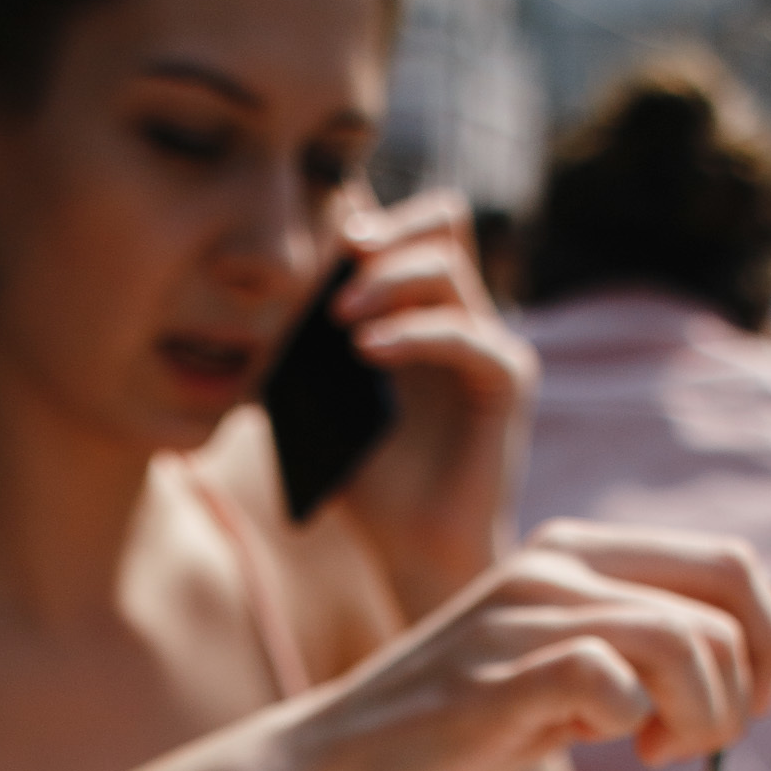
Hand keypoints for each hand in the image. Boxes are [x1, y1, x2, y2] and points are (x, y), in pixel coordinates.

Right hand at [305, 540, 762, 770]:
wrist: (331, 763)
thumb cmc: (449, 731)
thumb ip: (629, 654)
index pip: (726, 563)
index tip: (738, 704)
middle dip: (744, 684)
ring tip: (663, 753)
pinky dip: (636, 723)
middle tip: (697, 741)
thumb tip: (734, 670)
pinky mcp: (501, 677)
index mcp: (573, 552)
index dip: (766, 640)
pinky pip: (616, 682)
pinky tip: (612, 748)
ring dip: (704, 713)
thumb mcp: (554, 675)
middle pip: (725, 596)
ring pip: (685, 640)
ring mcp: (525, 615)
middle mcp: (554, 565)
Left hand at [328, 195, 533, 612]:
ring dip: (387, 278)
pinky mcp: (506, 380)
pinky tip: (366, 352)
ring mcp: (488, 343)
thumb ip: (302, 350)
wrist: (412, 552)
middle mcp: (461, 316)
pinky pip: (467, 335)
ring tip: (340, 319)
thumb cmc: (368, 486)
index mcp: (419, 312)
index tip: (321, 238)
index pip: (409, 229)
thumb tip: (264, 298)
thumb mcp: (318, 405)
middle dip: (388, 228)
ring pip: (449, 263)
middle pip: (443, 221)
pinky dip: (414, 334)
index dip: (370, 218)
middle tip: (340, 252)